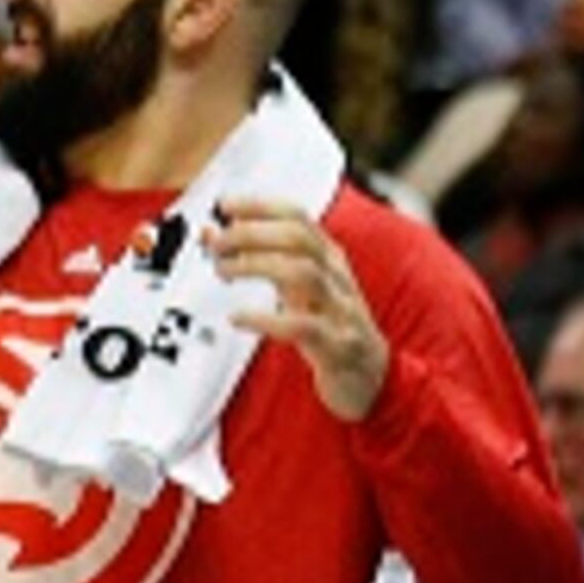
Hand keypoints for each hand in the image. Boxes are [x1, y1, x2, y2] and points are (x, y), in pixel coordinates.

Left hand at [205, 196, 386, 420]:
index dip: (261, 206)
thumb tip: (212, 234)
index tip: (225, 205)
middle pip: (298, 238)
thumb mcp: (294, 289)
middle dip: (252, 234)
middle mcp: (337, 277)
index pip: (298, 217)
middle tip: (216, 245)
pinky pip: (304, 326)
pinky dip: (266, 319)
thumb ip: (258, 259)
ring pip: (304, 273)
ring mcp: (341, 310)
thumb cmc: (326, 326)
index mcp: (328, 259)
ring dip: (257, 265)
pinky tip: (238, 317)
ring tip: (223, 271)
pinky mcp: (338, 346)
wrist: (371, 377)